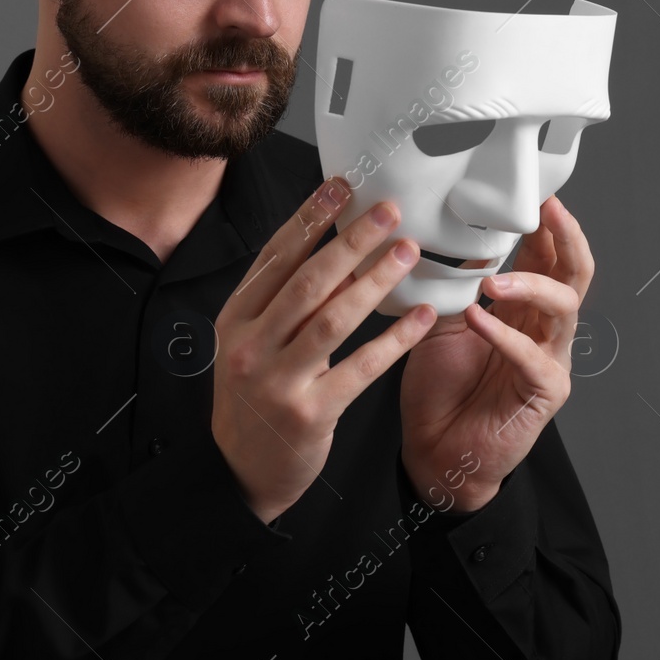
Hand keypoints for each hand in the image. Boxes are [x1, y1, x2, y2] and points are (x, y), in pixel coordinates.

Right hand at [211, 175, 436, 523]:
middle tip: (389, 212)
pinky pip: (361, 367)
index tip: (341, 187)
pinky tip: (424, 318)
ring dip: (376, 281)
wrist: (240, 472)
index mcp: (236, 319)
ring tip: (408, 252)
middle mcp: (250, 345)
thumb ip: (283, 301)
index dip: (309, 218)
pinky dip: (395, 340)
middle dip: (351, 241)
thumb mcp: (251, 343)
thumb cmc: (254, 398)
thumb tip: (335, 249)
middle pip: (307, 281)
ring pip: (334, 319)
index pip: (275, 257)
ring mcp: (278, 380)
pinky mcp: (310, 413)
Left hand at [399, 195, 592, 511]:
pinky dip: (505, 336)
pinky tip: (479, 320)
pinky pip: (534, 358)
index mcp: (522, 309)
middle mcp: (543, 330)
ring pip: (564, 308)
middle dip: (566, 238)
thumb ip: (458, 284)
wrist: (435, 451)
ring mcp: (549, 360)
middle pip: (575, 274)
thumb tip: (458, 239)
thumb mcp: (443, 321)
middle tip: (548, 212)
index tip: (536, 194)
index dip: (547, 226)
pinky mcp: (544, 393)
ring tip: (493, 280)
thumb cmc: (441, 391)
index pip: (547, 257)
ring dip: (531, 285)